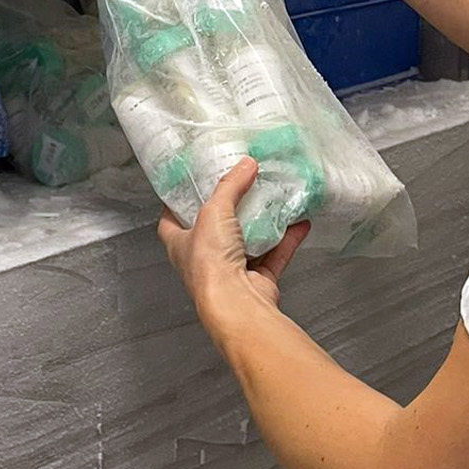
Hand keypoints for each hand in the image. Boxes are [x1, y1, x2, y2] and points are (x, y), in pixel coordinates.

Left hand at [158, 158, 310, 328]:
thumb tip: (244, 166)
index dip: (178, 202)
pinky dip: (287, 239)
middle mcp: (203, 260)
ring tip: (273, 201)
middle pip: (214, 230)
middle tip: (241, 188)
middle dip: (229, 211)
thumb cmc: (210, 264)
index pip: (171, 220)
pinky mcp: (257, 280)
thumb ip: (230, 186)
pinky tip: (298, 224)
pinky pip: (274, 254)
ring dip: (262, 223)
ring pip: (248, 242)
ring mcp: (231, 271)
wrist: (236, 302)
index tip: (191, 185)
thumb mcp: (214, 211)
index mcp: (180, 245)